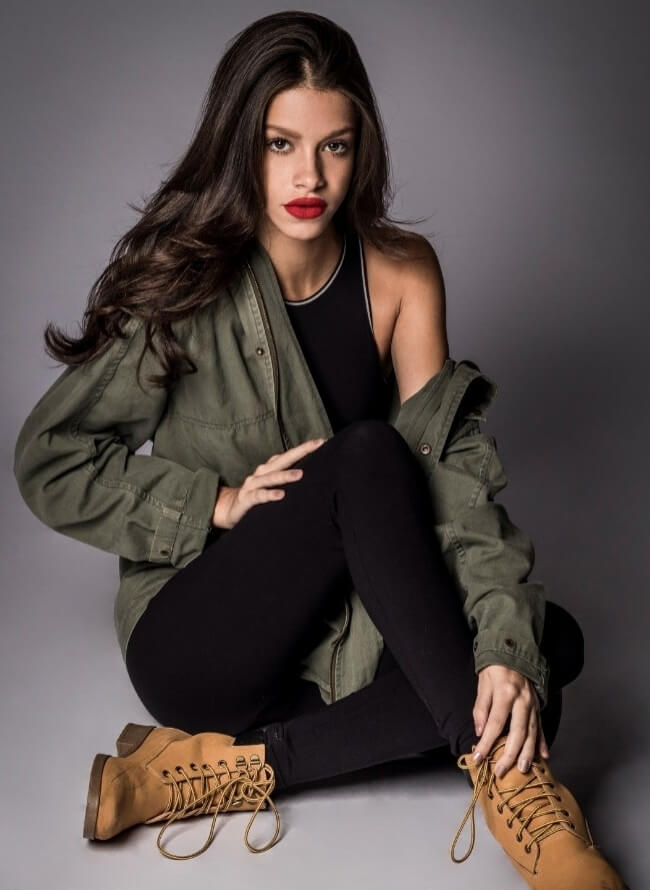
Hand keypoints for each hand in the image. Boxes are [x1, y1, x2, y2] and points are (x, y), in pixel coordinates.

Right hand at [212, 437, 328, 528]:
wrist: (228, 508)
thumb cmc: (255, 496)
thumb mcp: (270, 485)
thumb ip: (285, 480)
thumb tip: (309, 476)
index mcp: (269, 469)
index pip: (289, 455)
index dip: (305, 448)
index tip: (322, 441)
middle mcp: (261, 473)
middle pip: (283, 460)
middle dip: (300, 451)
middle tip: (317, 445)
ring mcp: (253, 485)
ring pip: (271, 478)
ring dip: (285, 475)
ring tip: (300, 474)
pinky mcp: (247, 499)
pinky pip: (259, 496)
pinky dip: (270, 495)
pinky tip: (280, 495)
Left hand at [471, 664, 549, 776]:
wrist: (514, 652)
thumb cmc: (494, 669)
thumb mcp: (483, 685)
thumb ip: (481, 709)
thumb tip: (480, 732)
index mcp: (506, 694)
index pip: (495, 724)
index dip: (486, 743)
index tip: (478, 758)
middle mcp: (522, 701)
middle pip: (518, 733)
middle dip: (510, 755)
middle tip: (502, 772)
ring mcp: (533, 705)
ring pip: (532, 733)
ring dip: (529, 753)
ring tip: (524, 769)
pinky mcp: (539, 707)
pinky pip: (541, 727)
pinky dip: (543, 742)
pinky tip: (544, 756)